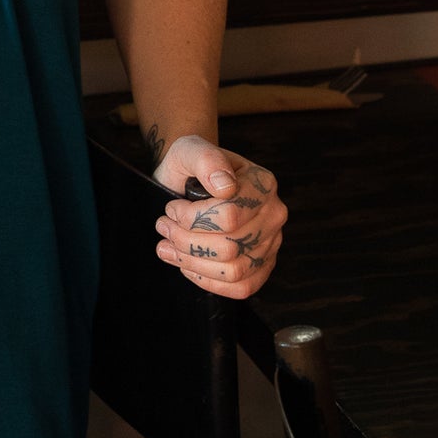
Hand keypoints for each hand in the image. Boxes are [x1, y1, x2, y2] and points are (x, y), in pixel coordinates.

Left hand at [151, 133, 285, 299]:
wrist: (191, 183)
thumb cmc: (191, 167)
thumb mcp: (189, 150)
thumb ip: (206, 159)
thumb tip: (224, 186)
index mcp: (263, 184)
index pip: (229, 216)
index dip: (191, 218)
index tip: (171, 208)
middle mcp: (273, 214)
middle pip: (229, 246)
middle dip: (186, 241)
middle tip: (164, 228)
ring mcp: (271, 243)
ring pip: (233, 270)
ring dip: (192, 262)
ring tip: (168, 246)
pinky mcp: (262, 266)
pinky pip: (241, 287)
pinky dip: (209, 282)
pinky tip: (188, 265)